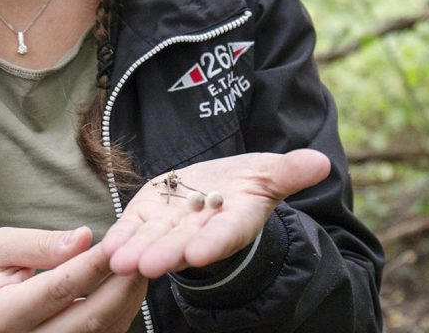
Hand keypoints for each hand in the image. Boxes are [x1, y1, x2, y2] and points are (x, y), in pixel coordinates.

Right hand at [0, 226, 147, 332]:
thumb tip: (84, 239)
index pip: (58, 289)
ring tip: (140, 268)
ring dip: (126, 302)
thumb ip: (40, 243)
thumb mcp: (0, 248)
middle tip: (142, 255)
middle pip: (87, 319)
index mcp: (3, 315)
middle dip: (120, 287)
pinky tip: (128, 289)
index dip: (92, 266)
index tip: (117, 243)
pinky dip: (120, 315)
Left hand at [101, 149, 329, 278]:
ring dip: (137, 252)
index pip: (227, 234)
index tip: (202, 252)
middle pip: (185, 244)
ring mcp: (173, 228)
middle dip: (168, 254)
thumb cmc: (248, 183)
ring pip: (154, 242)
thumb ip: (290, 171)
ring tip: (120, 262)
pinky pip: (133, 231)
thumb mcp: (271, 173)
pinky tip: (106, 248)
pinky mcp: (148, 217)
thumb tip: (322, 163)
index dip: (215, 243)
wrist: (218, 187)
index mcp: (236, 220)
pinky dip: (121, 239)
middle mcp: (203, 231)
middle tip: (150, 265)